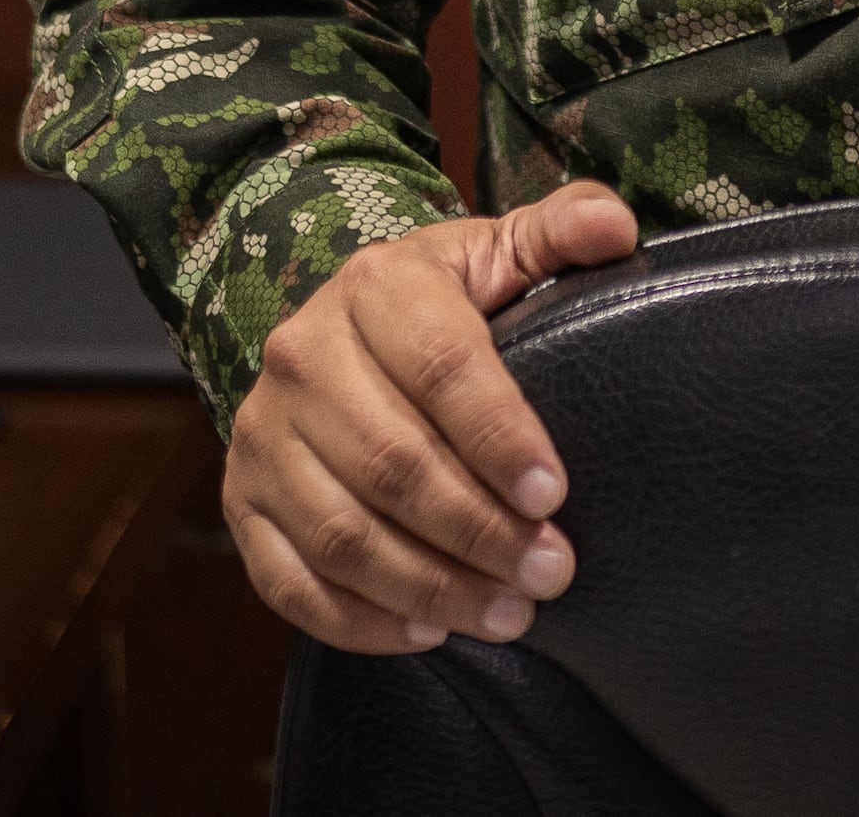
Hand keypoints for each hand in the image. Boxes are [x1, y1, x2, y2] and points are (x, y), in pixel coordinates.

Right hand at [223, 178, 639, 651]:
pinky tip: (426, 631)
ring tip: (508, 615)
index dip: (498, 436)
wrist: (337, 329)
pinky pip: (290, 581)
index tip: (553, 494)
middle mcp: (303, 357)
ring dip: (429, 587)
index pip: (440, 367)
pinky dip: (358, 620)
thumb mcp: (497, 251)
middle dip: (479, 530)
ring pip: (342, 532)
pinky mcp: (242, 499)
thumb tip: (616, 226)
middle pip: (392, 463)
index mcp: (375, 287)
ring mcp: (264, 435)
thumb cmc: (441, 300)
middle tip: (550, 572)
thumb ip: (559, 231)